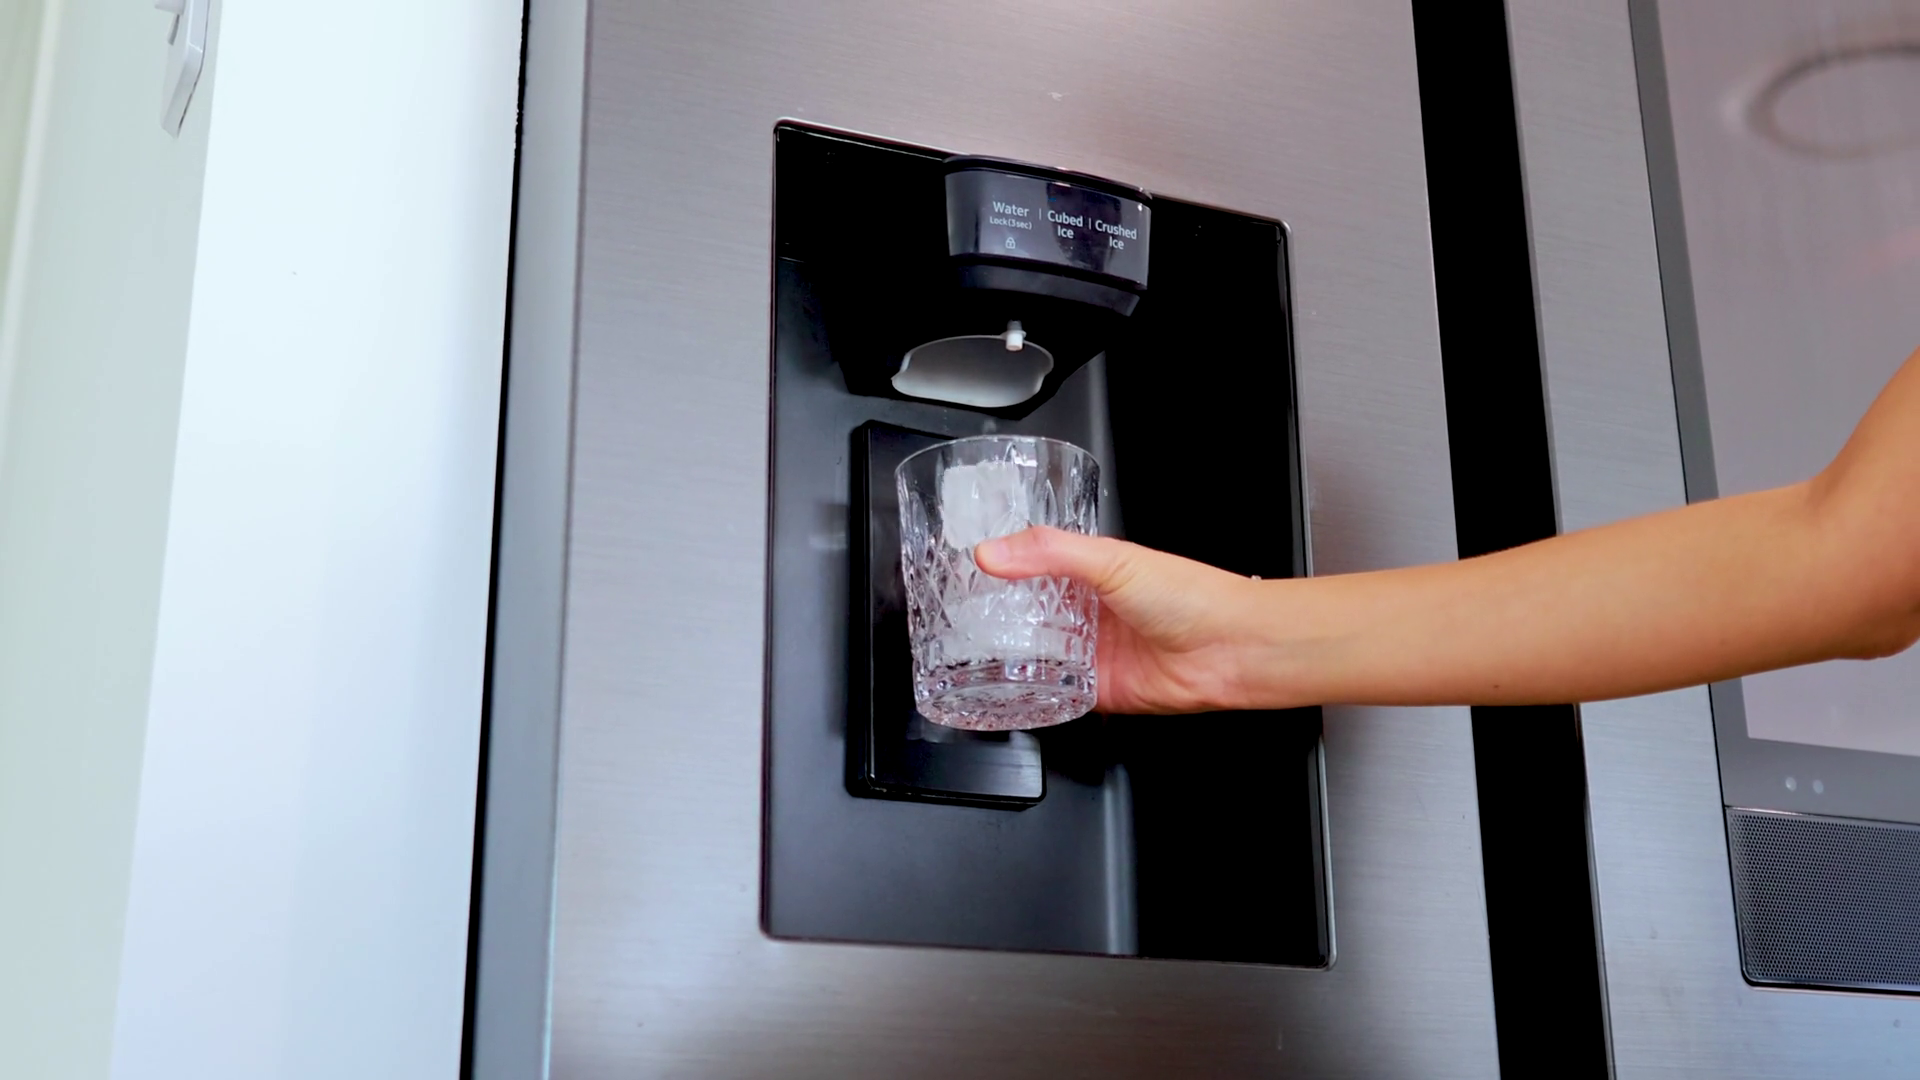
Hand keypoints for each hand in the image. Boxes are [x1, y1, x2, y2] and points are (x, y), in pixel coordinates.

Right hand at [974, 526, 1267, 713]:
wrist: (1230, 648)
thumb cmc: (1190, 595)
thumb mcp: (1112, 559)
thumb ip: (1050, 553)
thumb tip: (994, 552)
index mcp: (1092, 570)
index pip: (1034, 565)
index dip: (1001, 568)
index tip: (962, 570)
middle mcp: (1089, 611)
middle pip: (1029, 614)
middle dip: (995, 617)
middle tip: (955, 616)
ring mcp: (1092, 651)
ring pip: (1035, 655)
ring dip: (1008, 656)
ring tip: (966, 654)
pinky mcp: (1097, 690)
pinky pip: (1054, 694)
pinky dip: (1032, 693)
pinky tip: (1007, 689)